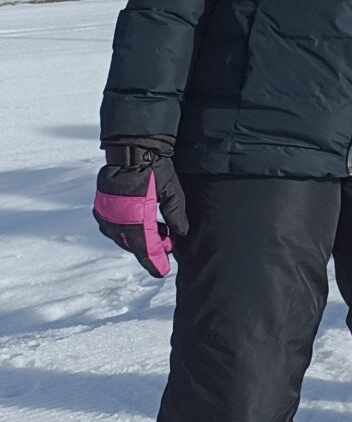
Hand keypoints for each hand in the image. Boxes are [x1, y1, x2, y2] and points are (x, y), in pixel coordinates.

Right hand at [93, 141, 188, 278]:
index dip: (154, 261)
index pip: (145, 248)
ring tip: (160, 236)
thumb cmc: (154, 168)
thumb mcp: (171, 190)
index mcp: (134, 217)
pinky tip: (144, 225)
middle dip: (150, 249)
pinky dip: (129, 230)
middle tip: (166, 250)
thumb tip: (179, 235)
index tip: (162, 272)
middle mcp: (116, 220)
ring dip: (140, 239)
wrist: (130, 149)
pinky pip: (114, 227)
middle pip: (133, 244)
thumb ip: (176, 214)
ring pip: (123, 237)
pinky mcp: (101, 208)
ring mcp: (106, 215)